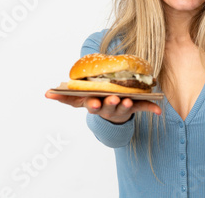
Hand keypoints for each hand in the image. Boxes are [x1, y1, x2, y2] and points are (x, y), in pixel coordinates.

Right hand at [45, 90, 161, 123]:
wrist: (114, 111)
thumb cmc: (97, 97)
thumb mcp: (81, 97)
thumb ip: (65, 96)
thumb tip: (45, 93)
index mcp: (90, 103)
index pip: (78, 104)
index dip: (73, 103)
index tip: (71, 102)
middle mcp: (103, 108)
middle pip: (101, 107)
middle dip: (100, 105)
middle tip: (99, 102)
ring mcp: (119, 109)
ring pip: (121, 108)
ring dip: (123, 106)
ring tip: (125, 101)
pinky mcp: (133, 107)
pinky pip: (143, 108)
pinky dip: (151, 109)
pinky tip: (159, 110)